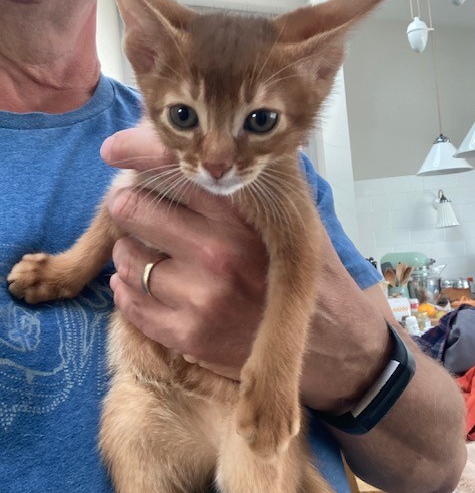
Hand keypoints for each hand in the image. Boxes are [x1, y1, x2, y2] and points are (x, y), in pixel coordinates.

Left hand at [100, 125, 390, 407]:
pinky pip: (132, 305)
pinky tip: (140, 282)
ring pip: (128, 258)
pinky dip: (128, 289)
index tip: (124, 159)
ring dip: (129, 250)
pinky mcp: (190, 337)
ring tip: (143, 249)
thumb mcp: (292, 216)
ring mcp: (200, 298)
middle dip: (129, 205)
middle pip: (136, 209)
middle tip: (133, 206)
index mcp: (242, 216)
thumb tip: (201, 149)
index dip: (142, 161)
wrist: (332, 343)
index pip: (171, 171)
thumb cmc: (310, 271)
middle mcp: (217, 254)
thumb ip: (250, 182)